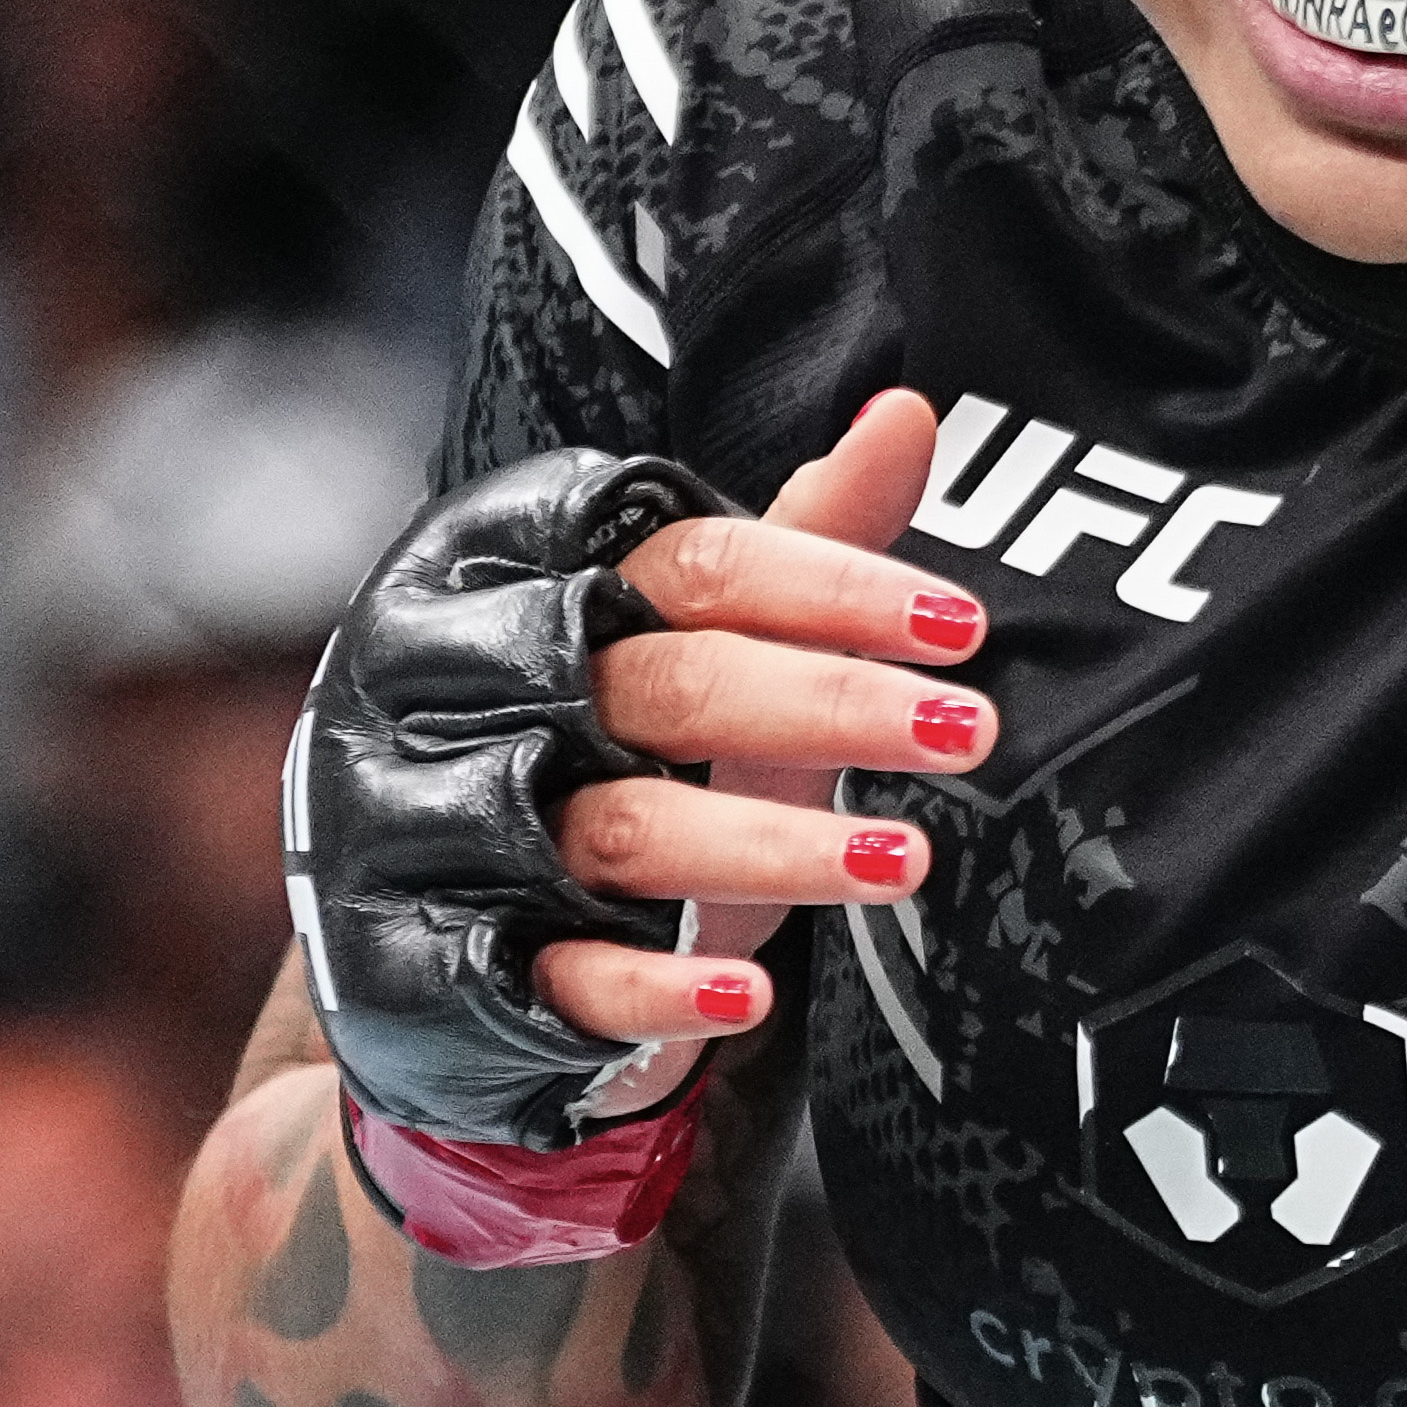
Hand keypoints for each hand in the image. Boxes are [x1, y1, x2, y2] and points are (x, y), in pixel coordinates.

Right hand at [294, 395, 989, 1166]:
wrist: (438, 941)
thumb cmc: (600, 750)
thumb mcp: (693, 643)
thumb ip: (799, 540)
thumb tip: (909, 410)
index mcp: (508, 576)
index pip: (690, 564)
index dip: (831, 586)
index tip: (964, 627)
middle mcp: (453, 689)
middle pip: (665, 683)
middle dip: (830, 707)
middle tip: (971, 732)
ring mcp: (435, 831)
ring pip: (620, 828)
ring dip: (775, 848)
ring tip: (908, 861)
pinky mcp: (440, 967)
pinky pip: (556, 976)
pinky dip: (657, 987)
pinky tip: (752, 995)